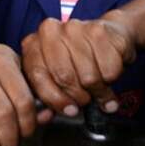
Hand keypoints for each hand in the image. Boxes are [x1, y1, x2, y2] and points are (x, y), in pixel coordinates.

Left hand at [20, 12, 136, 115]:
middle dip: (78, 96)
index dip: (54, 99)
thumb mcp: (54, 74)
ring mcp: (74, 28)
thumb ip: (47, 93)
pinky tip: (107, 69)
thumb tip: (46, 117)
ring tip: (97, 83)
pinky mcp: (99, 30)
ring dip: (97, 89)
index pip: (37, 76)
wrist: (107, 35)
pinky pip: (109, 70)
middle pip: (64, 78)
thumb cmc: (77, 58)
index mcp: (33, 44)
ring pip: (89, 77)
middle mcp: (49, 32)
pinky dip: (112, 78)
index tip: (69, 110)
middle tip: (86, 98)